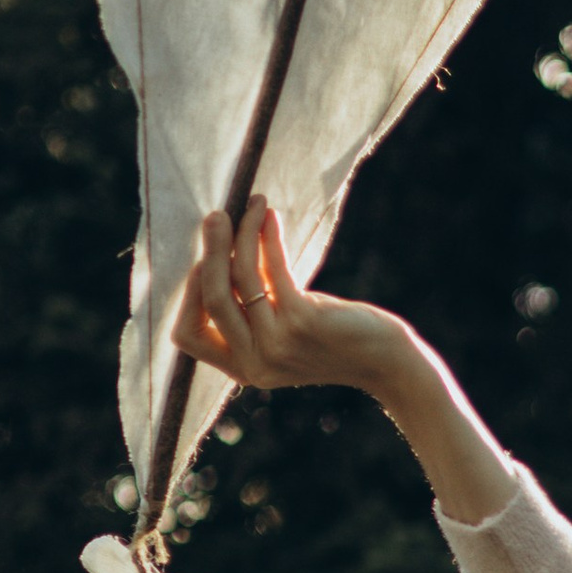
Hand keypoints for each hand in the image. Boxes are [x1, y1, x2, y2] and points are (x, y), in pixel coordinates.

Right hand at [172, 203, 411, 394]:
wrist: (384, 360)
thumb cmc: (334, 337)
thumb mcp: (283, 325)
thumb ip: (253, 305)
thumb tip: (222, 251)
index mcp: (243, 368)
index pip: (188, 336)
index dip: (188, 297)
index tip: (202, 262)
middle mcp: (255, 363)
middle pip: (211, 299)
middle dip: (210, 250)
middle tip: (215, 215)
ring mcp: (278, 345)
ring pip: (240, 280)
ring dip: (240, 235)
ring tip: (249, 204)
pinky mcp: (302, 323)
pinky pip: (274, 270)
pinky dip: (269, 238)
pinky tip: (270, 216)